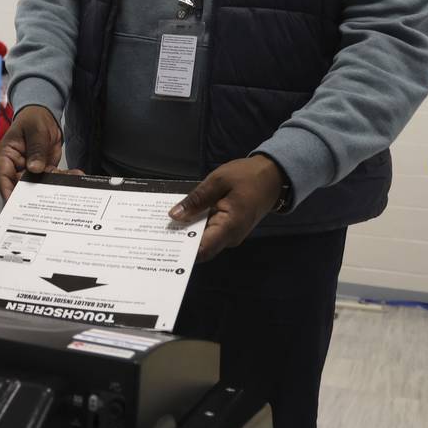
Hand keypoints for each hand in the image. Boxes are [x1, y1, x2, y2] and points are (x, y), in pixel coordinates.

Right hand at [0, 105, 62, 199]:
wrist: (45, 114)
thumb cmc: (33, 119)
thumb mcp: (35, 131)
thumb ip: (36, 149)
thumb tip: (35, 168)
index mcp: (8, 155)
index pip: (3, 176)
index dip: (7, 191)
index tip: (13, 203)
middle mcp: (17, 165)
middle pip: (20, 185)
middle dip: (32, 194)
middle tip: (44, 203)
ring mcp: (31, 168)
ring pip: (39, 184)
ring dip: (52, 186)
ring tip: (66, 188)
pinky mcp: (44, 169)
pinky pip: (53, 178)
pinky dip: (64, 178)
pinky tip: (75, 176)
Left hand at [169, 156, 283, 261]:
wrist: (273, 177)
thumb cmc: (248, 176)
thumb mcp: (218, 180)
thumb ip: (197, 199)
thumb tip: (174, 216)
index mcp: (230, 226)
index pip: (202, 249)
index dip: (181, 251)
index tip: (160, 245)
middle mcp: (230, 237)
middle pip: (200, 247)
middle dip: (178, 242)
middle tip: (153, 233)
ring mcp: (230, 235)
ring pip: (204, 241)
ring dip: (186, 233)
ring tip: (160, 225)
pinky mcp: (228, 229)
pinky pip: (209, 232)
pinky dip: (195, 226)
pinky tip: (180, 217)